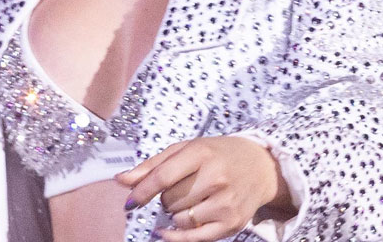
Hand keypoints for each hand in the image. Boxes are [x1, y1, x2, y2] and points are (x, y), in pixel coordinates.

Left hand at [116, 135, 288, 241]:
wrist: (261, 167)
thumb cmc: (218, 155)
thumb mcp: (186, 149)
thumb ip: (153, 165)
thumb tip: (121, 181)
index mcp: (202, 153)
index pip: (162, 177)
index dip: (141, 191)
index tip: (130, 202)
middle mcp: (216, 177)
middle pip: (170, 200)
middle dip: (166, 198)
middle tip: (181, 188)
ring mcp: (226, 202)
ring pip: (180, 219)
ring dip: (176, 213)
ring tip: (191, 200)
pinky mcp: (232, 223)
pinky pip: (194, 238)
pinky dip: (177, 236)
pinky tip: (170, 230)